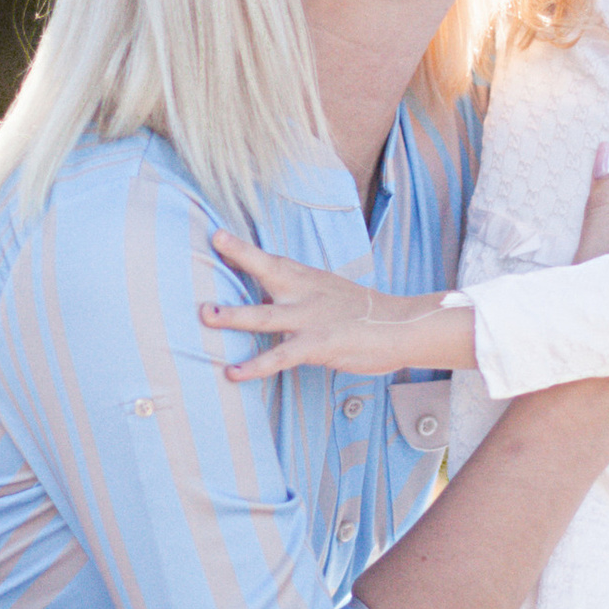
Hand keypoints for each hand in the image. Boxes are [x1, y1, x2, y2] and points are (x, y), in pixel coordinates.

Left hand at [202, 240, 461, 378]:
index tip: (215, 235)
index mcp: (307, 278)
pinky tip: (233, 373)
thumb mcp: (328, 293)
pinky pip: (279, 357)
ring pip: (264, 316)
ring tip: (208, 316)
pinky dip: (255, 365)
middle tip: (207, 256)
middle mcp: (304, 293)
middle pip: (266, 272)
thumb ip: (298, 294)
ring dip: (234, 316)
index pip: (270, 259)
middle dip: (236, 264)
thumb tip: (268, 297)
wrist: (402, 326)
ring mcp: (310, 318)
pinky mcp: (317, 344)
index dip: (241, 249)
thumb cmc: (362, 313)